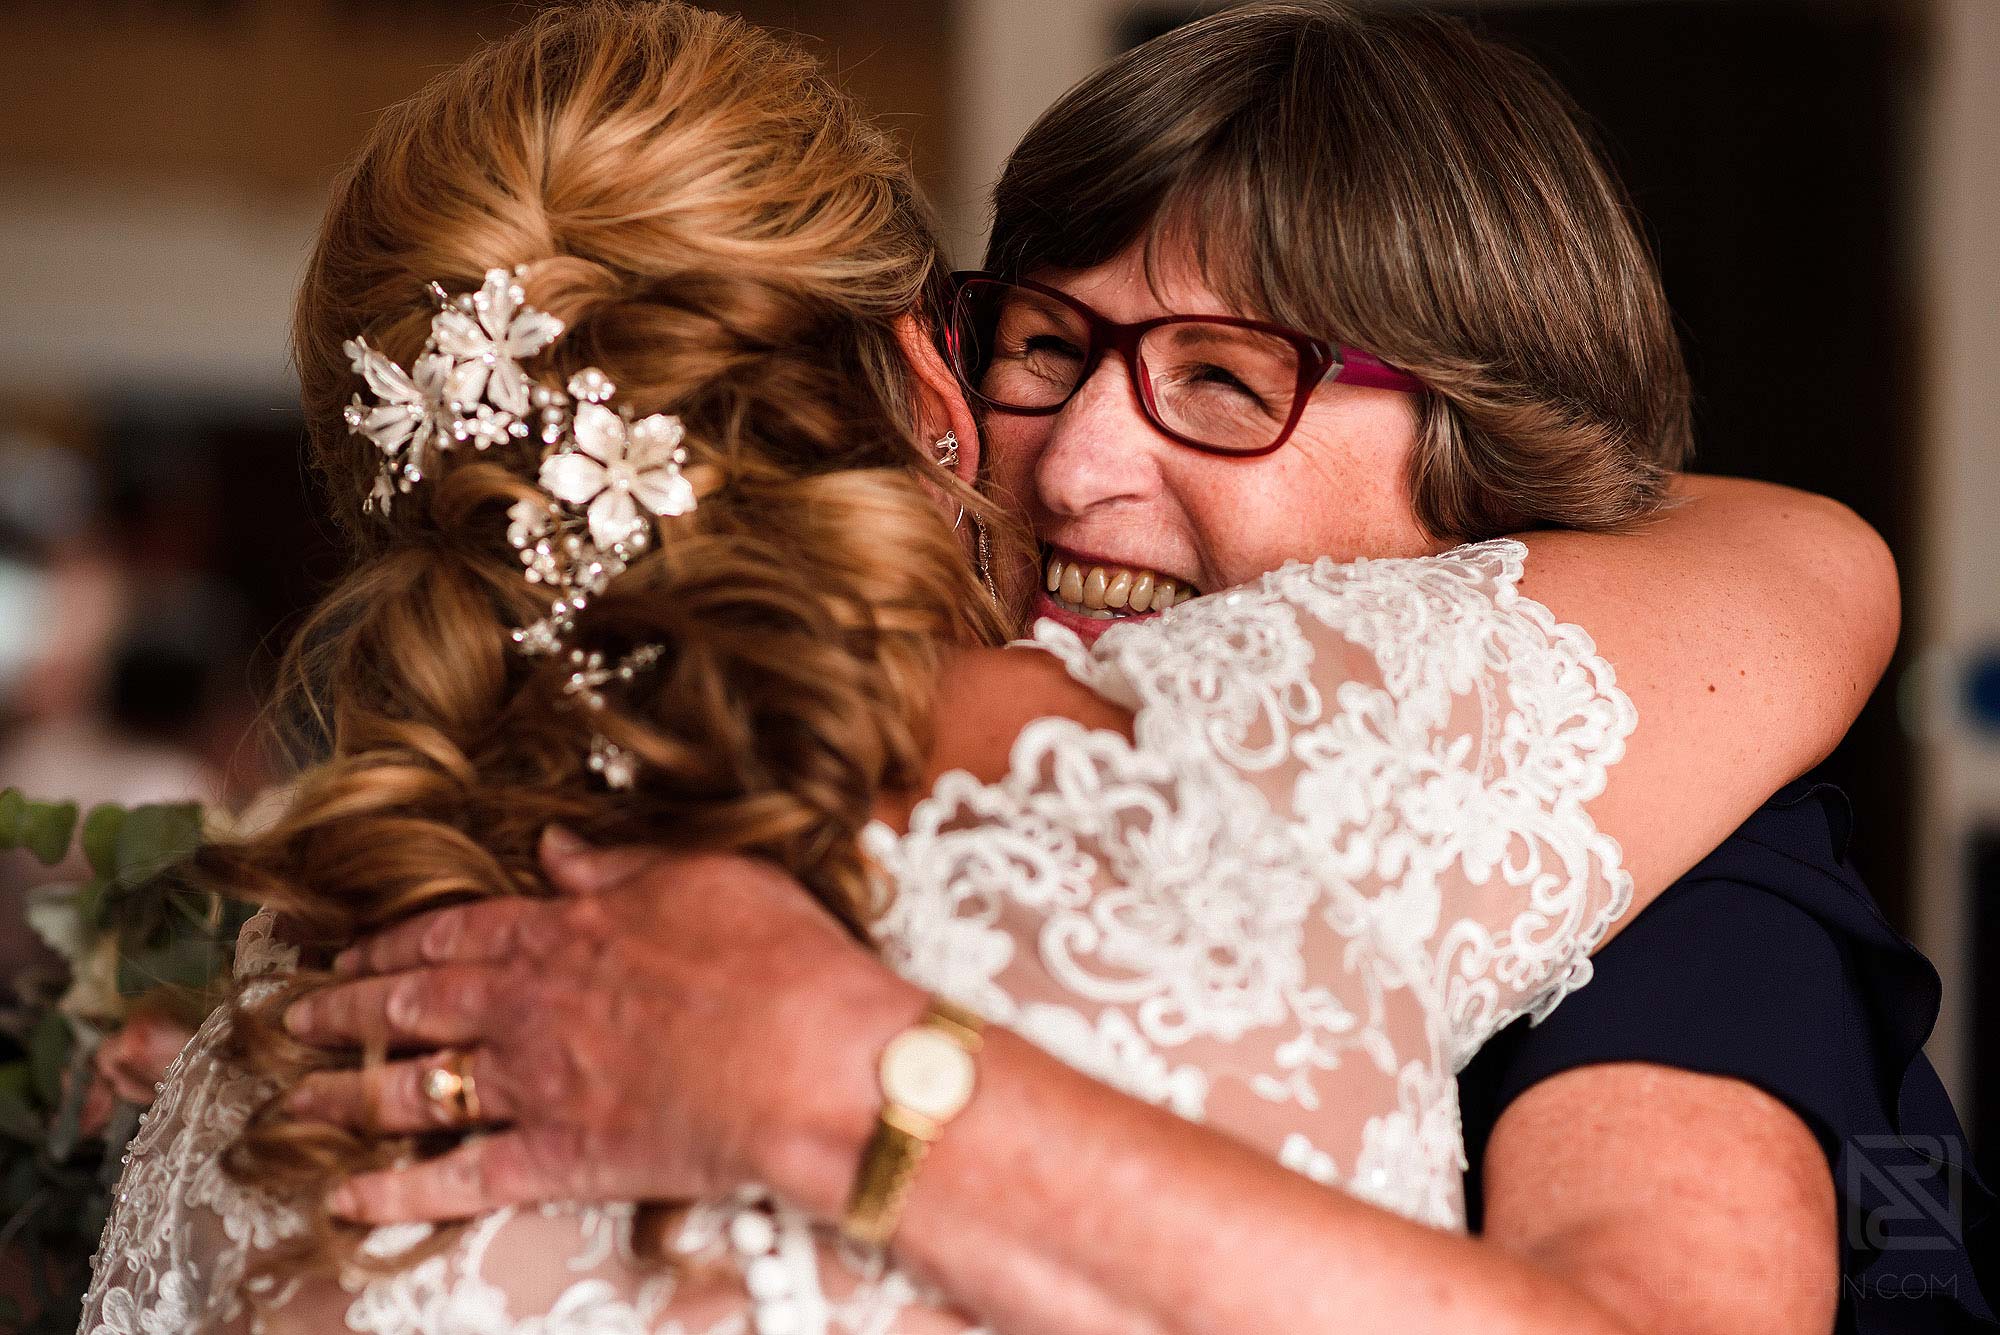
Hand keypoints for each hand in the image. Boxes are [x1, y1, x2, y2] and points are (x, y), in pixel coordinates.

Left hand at [281, 830, 921, 1223]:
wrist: (810, 1059)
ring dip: (345, 1094)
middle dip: (345, 1010)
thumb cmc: (776, 957)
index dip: (394, 939)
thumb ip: (619, 865)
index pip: (453, 930)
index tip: (352, 947)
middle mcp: (527, 1007)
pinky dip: (396, 1192)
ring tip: (293, 1100)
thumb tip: (558, 849)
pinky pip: (457, 1180)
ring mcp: (535, 1086)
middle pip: (412, 1005)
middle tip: (292, 1019)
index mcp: (561, 932)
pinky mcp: (559, 1160)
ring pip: (413, 1089)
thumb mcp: (702, 875)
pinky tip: (347, 1199)